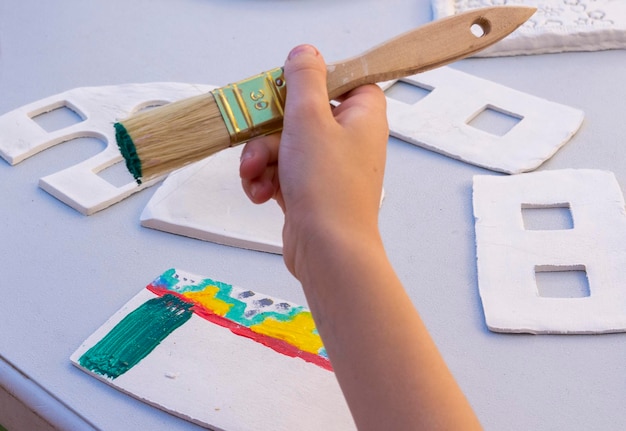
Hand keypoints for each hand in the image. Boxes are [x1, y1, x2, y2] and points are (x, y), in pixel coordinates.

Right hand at [240, 44, 388, 276]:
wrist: (327, 251)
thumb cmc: (327, 186)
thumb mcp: (310, 118)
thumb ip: (305, 79)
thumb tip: (305, 53)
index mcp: (363, 116)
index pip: (344, 81)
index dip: (314, 81)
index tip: (286, 91)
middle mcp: (349, 140)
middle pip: (302, 114)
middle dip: (269, 131)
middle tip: (256, 145)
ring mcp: (329, 168)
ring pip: (285, 145)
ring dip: (261, 159)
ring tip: (255, 177)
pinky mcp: (310, 191)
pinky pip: (281, 172)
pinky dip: (266, 180)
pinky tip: (261, 195)